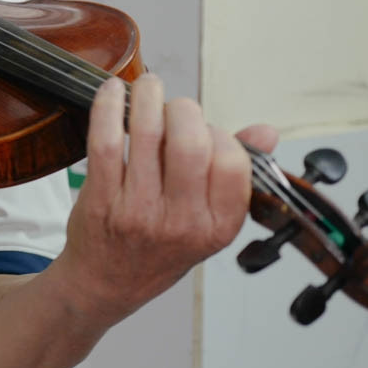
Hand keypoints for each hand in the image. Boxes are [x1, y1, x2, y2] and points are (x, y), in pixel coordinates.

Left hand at [58, 74, 278, 326]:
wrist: (107, 282)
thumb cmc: (162, 245)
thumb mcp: (209, 221)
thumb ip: (236, 174)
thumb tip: (267, 131)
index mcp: (218, 226)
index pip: (233, 162)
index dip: (219, 135)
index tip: (205, 132)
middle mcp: (181, 222)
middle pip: (191, 142)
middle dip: (184, 110)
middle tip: (175, 108)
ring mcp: (138, 212)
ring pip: (148, 134)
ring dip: (147, 97)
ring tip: (147, 86)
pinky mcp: (101, 200)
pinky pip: (104, 142)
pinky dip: (107, 108)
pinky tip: (111, 91)